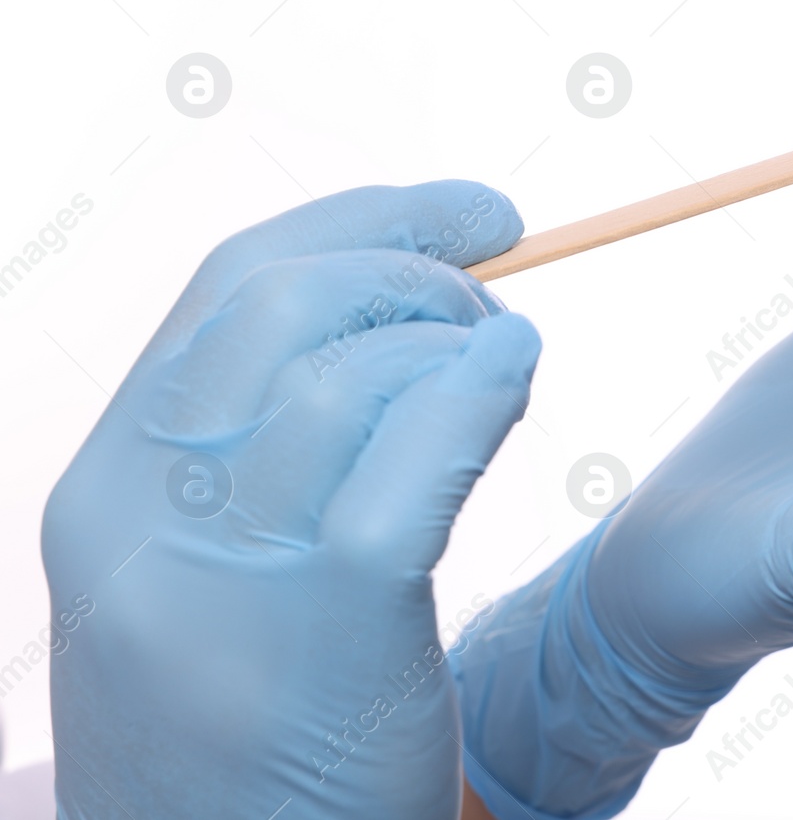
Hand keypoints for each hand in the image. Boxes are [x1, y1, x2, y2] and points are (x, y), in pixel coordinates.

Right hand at [43, 180, 540, 818]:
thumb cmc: (245, 744)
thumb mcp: (200, 589)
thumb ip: (251, 464)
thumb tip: (387, 339)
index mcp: (106, 488)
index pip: (227, 285)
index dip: (363, 221)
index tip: (466, 216)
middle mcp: (139, 513)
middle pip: (282, 300)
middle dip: (410, 264)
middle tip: (492, 291)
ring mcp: (219, 572)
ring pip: (345, 368)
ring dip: (453, 335)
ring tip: (506, 361)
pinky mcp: (321, 626)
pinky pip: (408, 458)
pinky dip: (476, 391)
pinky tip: (517, 375)